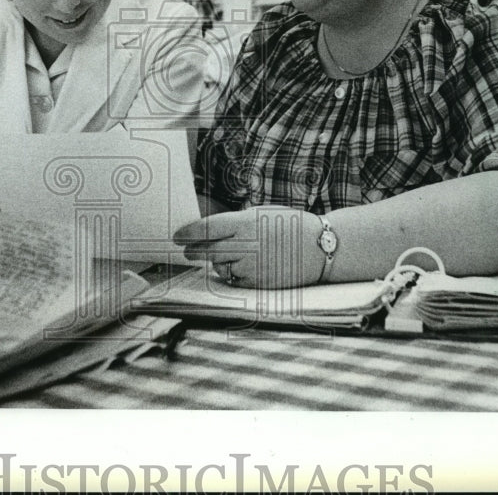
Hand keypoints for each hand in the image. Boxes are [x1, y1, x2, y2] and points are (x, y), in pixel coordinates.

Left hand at [173, 207, 325, 288]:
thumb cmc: (292, 226)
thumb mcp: (263, 213)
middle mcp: (246, 245)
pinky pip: (235, 280)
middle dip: (194, 251)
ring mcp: (252, 266)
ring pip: (220, 267)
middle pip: (207, 251)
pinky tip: (245, 267)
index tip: (177, 236)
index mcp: (246, 222)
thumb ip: (237, 222)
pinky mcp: (258, 283)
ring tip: (230, 256)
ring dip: (218, 263)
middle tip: (187, 251)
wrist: (320, 248)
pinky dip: (234, 275)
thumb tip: (211, 230)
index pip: (207, 228)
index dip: (188, 233)